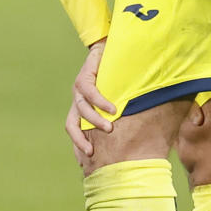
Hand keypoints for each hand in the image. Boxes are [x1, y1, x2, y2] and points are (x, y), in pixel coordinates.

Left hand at [65, 38, 114, 167]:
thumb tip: (139, 134)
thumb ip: (123, 113)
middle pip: (71, 125)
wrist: (110, 47)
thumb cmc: (118, 76)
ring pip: (82, 110)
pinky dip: (101, 102)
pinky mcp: (84, 75)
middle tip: (91, 154)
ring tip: (110, 128)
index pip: (75, 131)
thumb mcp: (118, 98)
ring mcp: (78, 88)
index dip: (78, 146)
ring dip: (96, 121)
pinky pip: (90, 92)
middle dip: (79, 141)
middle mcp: (77, 100)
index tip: (85, 163)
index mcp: (81, 108)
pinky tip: (114, 109)